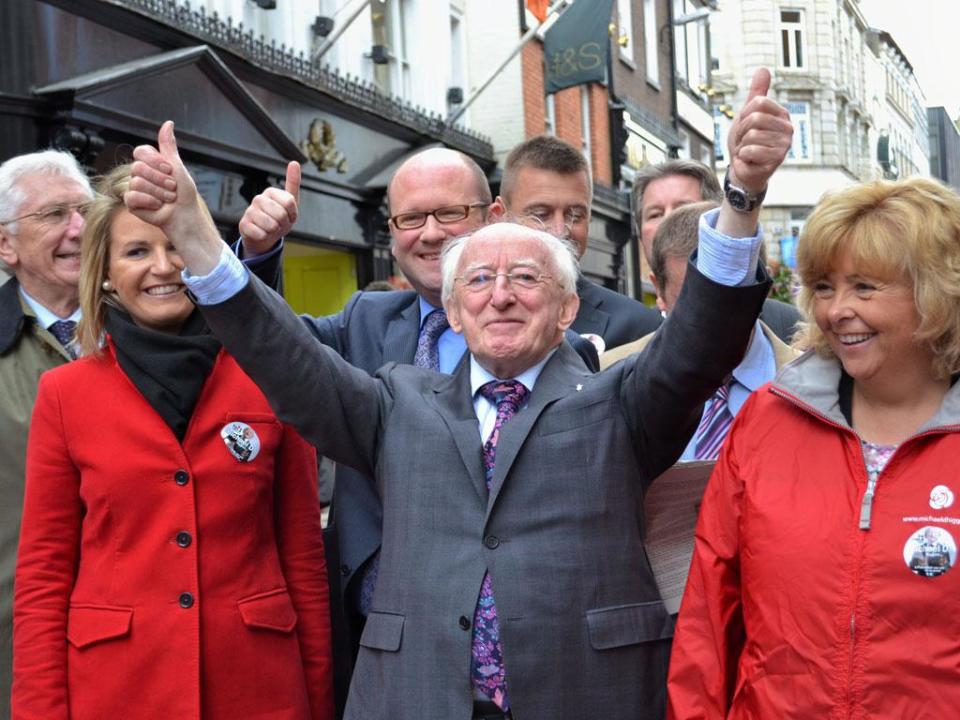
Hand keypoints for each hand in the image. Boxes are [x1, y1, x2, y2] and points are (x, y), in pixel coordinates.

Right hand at [125, 121, 223, 274]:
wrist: (184, 215)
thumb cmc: (184, 193)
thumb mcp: (178, 166)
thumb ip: (168, 146)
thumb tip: (168, 123)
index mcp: (150, 163)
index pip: (141, 152)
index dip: (155, 161)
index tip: (170, 170)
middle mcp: (140, 174)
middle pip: (138, 167)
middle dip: (160, 179)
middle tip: (172, 188)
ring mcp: (134, 188)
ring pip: (136, 183)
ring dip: (158, 192)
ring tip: (168, 199)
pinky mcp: (131, 203)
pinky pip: (132, 196)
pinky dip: (149, 201)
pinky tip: (158, 206)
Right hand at [239, 161, 300, 255]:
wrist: (265, 236)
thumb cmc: (279, 218)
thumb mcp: (290, 202)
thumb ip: (293, 183)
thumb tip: (294, 162)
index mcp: (271, 192)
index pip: (289, 202)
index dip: (293, 214)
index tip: (289, 215)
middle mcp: (258, 199)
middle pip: (281, 215)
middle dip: (284, 224)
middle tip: (279, 224)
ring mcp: (249, 211)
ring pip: (271, 225)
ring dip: (275, 232)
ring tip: (271, 228)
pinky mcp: (243, 225)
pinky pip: (261, 234)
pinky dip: (265, 237)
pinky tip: (262, 233)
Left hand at [727, 68, 792, 192]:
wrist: (743, 169)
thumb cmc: (746, 142)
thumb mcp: (747, 115)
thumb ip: (757, 93)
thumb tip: (763, 69)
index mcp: (781, 114)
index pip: (757, 103)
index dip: (743, 115)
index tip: (744, 126)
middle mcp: (788, 127)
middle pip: (754, 118)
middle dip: (741, 131)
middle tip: (744, 141)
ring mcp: (784, 144)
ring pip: (751, 135)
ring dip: (742, 145)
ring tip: (747, 150)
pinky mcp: (777, 159)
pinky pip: (751, 150)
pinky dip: (744, 156)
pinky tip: (749, 160)